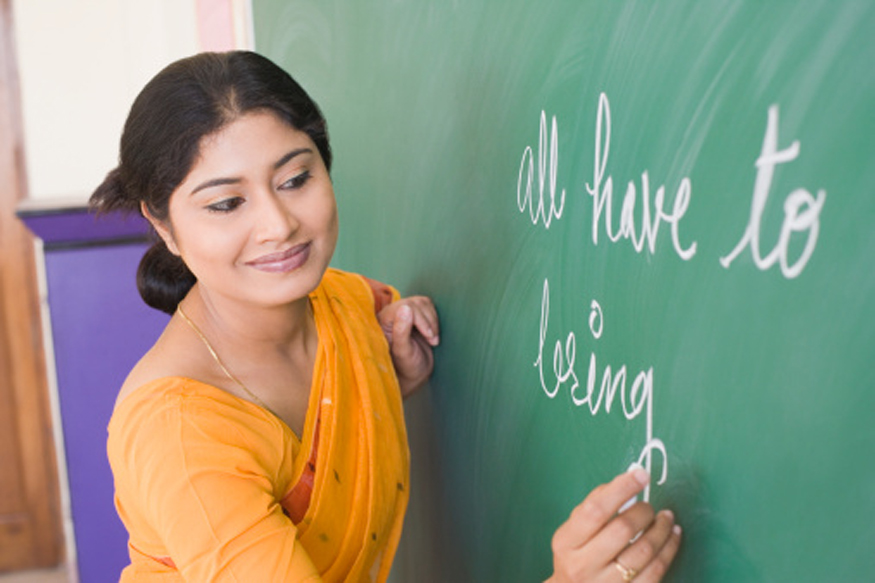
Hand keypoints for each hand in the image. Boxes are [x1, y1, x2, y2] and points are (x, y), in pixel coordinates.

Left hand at [377, 296, 439, 397]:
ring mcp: (403, 312)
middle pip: (414, 303)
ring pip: (422, 303)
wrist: (415, 372)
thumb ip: (401, 331)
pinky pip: (427, 306)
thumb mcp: (403, 352)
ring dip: (432, 321)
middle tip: (433, 340)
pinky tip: (432, 334)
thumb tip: (405, 307)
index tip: (429, 335)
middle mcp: (391, 314)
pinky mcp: (415, 313)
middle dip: (428, 321)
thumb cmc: (406, 366)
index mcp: (383, 322)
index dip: (420, 318)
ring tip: (433, 339)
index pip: (403, 306)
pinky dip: (434, 319)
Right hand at [547, 468, 681, 582]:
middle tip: (650, 506)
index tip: (640, 475)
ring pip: (643, 551)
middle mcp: (583, 565)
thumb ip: (594, 505)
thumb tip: (625, 483)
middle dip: (644, 512)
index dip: (621, 489)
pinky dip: (669, 550)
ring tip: (666, 518)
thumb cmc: (576, 557)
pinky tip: (672, 537)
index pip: (595, 510)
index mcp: (566, 542)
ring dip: (661, 529)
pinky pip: (655, 572)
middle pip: (622, 530)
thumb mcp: (573, 531)